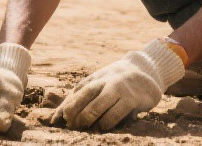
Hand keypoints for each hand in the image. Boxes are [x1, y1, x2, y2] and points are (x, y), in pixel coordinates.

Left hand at [53, 39, 184, 130]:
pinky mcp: (131, 99)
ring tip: (83, 127)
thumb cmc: (116, 83)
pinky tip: (102, 127)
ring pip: (97, 106)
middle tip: (70, 125)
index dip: (64, 107)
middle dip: (74, 114)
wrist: (145, 73)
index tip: (55, 121)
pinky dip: (106, 123)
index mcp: (94, 79)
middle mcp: (104, 82)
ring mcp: (118, 89)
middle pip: (83, 98)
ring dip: (87, 119)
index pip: (75, 93)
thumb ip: (82, 96)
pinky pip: (114, 114)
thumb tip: (60, 115)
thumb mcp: (99, 83)